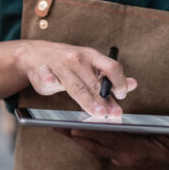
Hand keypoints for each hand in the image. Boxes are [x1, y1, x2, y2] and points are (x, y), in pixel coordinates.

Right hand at [14, 40, 136, 117]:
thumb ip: (109, 77)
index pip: (111, 67)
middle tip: (112, 114)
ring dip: (87, 100)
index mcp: (91, 55)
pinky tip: (51, 82)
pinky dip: (48, 79)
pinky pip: (46, 77)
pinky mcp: (42, 72)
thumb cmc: (67, 63)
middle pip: (93, 83)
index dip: (119, 82)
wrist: (36, 55)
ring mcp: (58, 64)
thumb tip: (133, 84)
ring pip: (75, 86)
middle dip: (104, 100)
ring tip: (98, 112)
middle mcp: (76, 58)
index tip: (121, 95)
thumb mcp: (90, 65)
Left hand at [61, 130, 168, 169]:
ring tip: (53, 124)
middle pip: (96, 144)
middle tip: (53, 125)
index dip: (95, 134)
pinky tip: (70, 126)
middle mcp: (126, 156)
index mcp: (139, 152)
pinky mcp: (119, 151)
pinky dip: (84, 135)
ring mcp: (121, 155)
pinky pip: (98, 143)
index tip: (76, 128)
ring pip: (94, 145)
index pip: (113, 142)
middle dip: (74, 134)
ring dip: (74, 135)